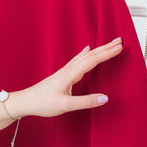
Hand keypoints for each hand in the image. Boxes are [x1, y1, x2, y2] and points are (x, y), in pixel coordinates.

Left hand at [7, 37, 122, 117]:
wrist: (26, 101)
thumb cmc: (43, 103)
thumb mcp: (66, 105)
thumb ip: (86, 102)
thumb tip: (105, 98)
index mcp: (70, 75)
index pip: (92, 61)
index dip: (106, 54)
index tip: (120, 47)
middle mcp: (67, 70)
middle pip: (89, 55)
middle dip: (105, 48)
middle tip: (119, 41)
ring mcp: (64, 71)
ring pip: (84, 57)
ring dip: (98, 50)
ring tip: (108, 45)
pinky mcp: (62, 75)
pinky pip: (77, 60)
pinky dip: (85, 54)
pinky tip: (86, 50)